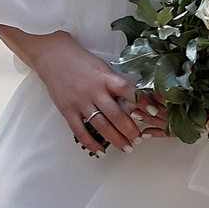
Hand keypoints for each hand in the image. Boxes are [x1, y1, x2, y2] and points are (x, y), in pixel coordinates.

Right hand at [30, 33, 157, 155]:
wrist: (53, 56)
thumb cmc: (80, 61)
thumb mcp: (102, 67)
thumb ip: (114, 83)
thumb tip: (133, 100)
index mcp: (106, 79)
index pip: (129, 91)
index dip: (143, 102)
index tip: (155, 113)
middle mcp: (94, 91)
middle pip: (116, 115)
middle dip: (130, 130)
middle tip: (139, 140)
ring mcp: (80, 102)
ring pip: (101, 126)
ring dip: (115, 139)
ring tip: (126, 148)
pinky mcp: (67, 110)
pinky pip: (80, 131)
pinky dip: (91, 143)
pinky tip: (100, 151)